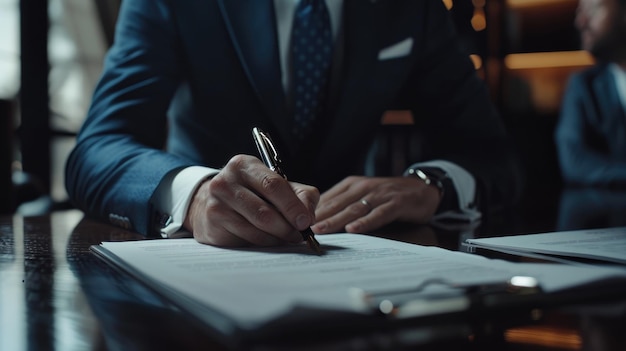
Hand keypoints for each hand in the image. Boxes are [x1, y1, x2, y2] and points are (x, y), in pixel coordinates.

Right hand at [184, 155, 319, 246]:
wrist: (212, 202)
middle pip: (264, 211)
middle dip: (287, 226)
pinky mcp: (214, 224)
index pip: (273, 185)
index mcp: (244, 165)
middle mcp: (226, 181)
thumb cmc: (252, 193)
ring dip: (277, 237)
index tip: (305, 221)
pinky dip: (264, 242)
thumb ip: (301, 194)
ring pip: (256, 228)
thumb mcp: (278, 185)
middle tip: (299, 235)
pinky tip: (270, 240)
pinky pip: (246, 239)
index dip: (292, 206)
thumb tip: (309, 215)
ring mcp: (217, 203)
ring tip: (287, 237)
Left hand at [311, 176, 440, 233]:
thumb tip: (316, 218)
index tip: (296, 222)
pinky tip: (354, 230)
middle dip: (319, 216)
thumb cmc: (387, 196)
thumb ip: (343, 204)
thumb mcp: (363, 195)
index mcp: (352, 185)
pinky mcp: (396, 203)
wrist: (422, 189)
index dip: (311, 210)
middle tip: (301, 229)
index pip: (328, 198)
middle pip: (338, 204)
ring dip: (336, 220)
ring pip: (354, 209)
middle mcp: (364, 187)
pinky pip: (379, 214)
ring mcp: (380, 195)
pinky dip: (366, 222)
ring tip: (321, 230)